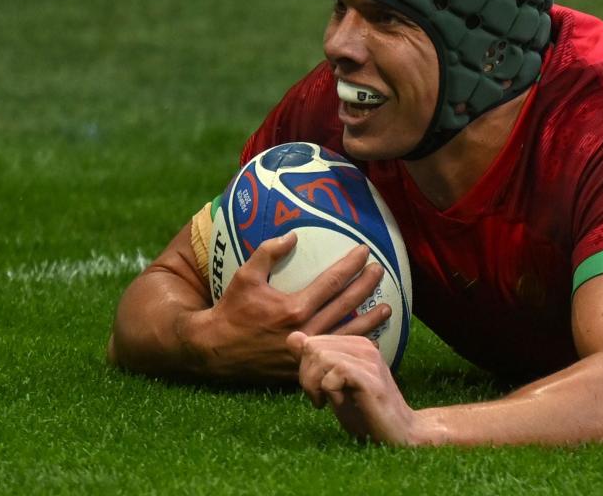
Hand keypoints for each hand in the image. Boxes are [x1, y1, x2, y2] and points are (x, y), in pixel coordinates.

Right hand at [184, 234, 390, 382]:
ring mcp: (307, 351)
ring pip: (347, 334)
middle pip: (346, 305)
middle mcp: (306, 331)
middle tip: (381, 271)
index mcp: (294, 308)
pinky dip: (353, 348)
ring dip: (370, 320)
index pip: (332, 282)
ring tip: (387, 309)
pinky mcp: (304, 367)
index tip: (365, 251)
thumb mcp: (245, 276)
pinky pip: (335, 355)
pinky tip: (367, 341)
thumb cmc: (231, 310)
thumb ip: (268, 252)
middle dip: (366, 286)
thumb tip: (293, 235)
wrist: (215, 351)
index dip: (351, 265)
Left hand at [288, 332, 417, 444]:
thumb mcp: (331, 384)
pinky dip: (329, 391)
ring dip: (315, 384)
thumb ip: (314, 361)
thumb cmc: (364, 411)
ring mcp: (369, 360)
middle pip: (312, 347)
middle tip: (318, 396)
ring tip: (325, 400)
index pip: (311, 342)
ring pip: (321, 357)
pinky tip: (340, 402)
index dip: (304, 367)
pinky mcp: (371, 378)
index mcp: (355, 344)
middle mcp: (363, 346)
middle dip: (306, 375)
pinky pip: (334, 373)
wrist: (398, 432)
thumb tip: (293, 337)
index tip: (315, 387)